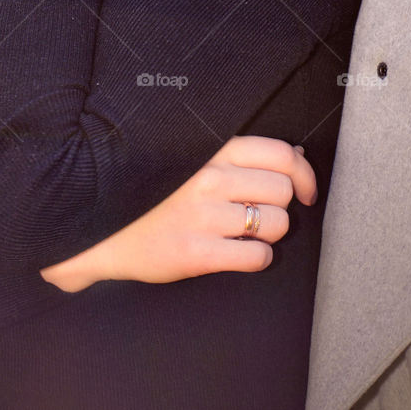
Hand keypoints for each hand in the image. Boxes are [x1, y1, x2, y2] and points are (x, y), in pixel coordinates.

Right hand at [40, 135, 316, 291]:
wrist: (104, 230)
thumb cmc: (154, 194)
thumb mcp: (193, 160)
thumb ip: (241, 157)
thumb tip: (298, 157)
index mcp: (211, 150)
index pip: (280, 154)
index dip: (305, 175)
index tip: (306, 190)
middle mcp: (209, 178)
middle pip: (283, 191)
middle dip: (279, 206)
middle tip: (258, 213)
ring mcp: (203, 216)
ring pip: (276, 225)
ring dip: (267, 234)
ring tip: (241, 234)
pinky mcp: (197, 253)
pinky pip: (257, 257)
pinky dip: (255, 258)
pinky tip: (235, 253)